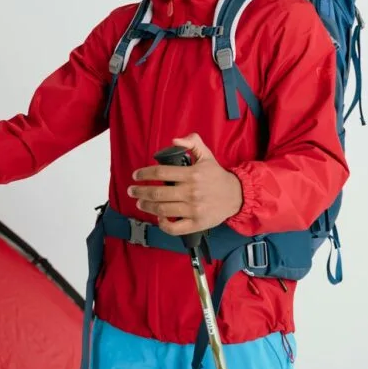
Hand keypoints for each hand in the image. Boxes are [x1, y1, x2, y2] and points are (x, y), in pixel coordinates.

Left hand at [128, 133, 243, 235]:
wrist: (236, 195)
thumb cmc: (217, 176)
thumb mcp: (206, 155)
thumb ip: (192, 142)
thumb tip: (174, 141)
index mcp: (192, 174)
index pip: (161, 172)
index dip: (145, 174)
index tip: (136, 176)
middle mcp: (191, 192)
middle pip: (158, 193)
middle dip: (140, 192)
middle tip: (132, 191)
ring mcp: (193, 209)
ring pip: (163, 210)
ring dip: (147, 207)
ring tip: (140, 203)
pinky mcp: (196, 223)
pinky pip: (175, 227)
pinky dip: (163, 224)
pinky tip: (158, 218)